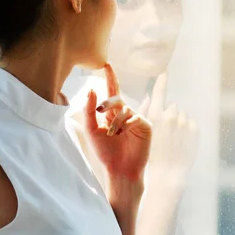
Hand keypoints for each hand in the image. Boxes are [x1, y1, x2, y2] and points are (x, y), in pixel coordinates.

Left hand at [82, 64, 151, 182]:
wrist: (119, 170)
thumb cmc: (105, 152)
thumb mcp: (91, 130)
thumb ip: (89, 111)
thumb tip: (91, 89)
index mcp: (111, 113)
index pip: (112, 91)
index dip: (110, 77)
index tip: (106, 64)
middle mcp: (124, 114)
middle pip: (117, 98)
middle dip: (108, 102)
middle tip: (100, 111)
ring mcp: (136, 119)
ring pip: (125, 108)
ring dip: (116, 120)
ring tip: (113, 134)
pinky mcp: (146, 125)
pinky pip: (136, 116)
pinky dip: (127, 123)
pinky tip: (123, 133)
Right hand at [139, 72, 197, 180]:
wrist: (168, 176)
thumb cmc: (152, 157)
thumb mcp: (145, 135)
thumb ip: (146, 114)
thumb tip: (148, 97)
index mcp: (155, 117)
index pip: (159, 93)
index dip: (161, 82)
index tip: (164, 72)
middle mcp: (170, 117)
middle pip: (172, 107)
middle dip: (170, 116)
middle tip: (166, 134)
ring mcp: (184, 123)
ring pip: (182, 117)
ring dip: (179, 124)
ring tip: (174, 141)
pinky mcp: (194, 130)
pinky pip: (191, 124)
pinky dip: (188, 131)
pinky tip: (182, 143)